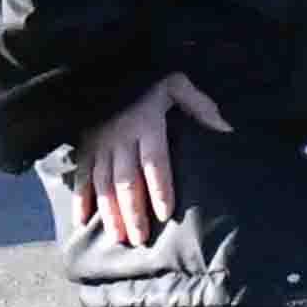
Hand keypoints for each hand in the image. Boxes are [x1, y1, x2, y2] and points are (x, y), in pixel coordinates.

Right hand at [59, 70, 226, 243]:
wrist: (102, 67)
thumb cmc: (146, 78)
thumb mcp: (176, 83)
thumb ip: (200, 106)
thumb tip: (226, 128)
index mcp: (146, 125)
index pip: (155, 162)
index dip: (160, 188)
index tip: (165, 214)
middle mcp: (121, 139)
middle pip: (127, 181)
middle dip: (133, 211)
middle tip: (140, 239)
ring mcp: (99, 145)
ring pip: (104, 184)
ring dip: (110, 212)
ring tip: (119, 237)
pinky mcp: (84, 147)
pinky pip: (81, 176)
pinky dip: (80, 199)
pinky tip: (82, 221)